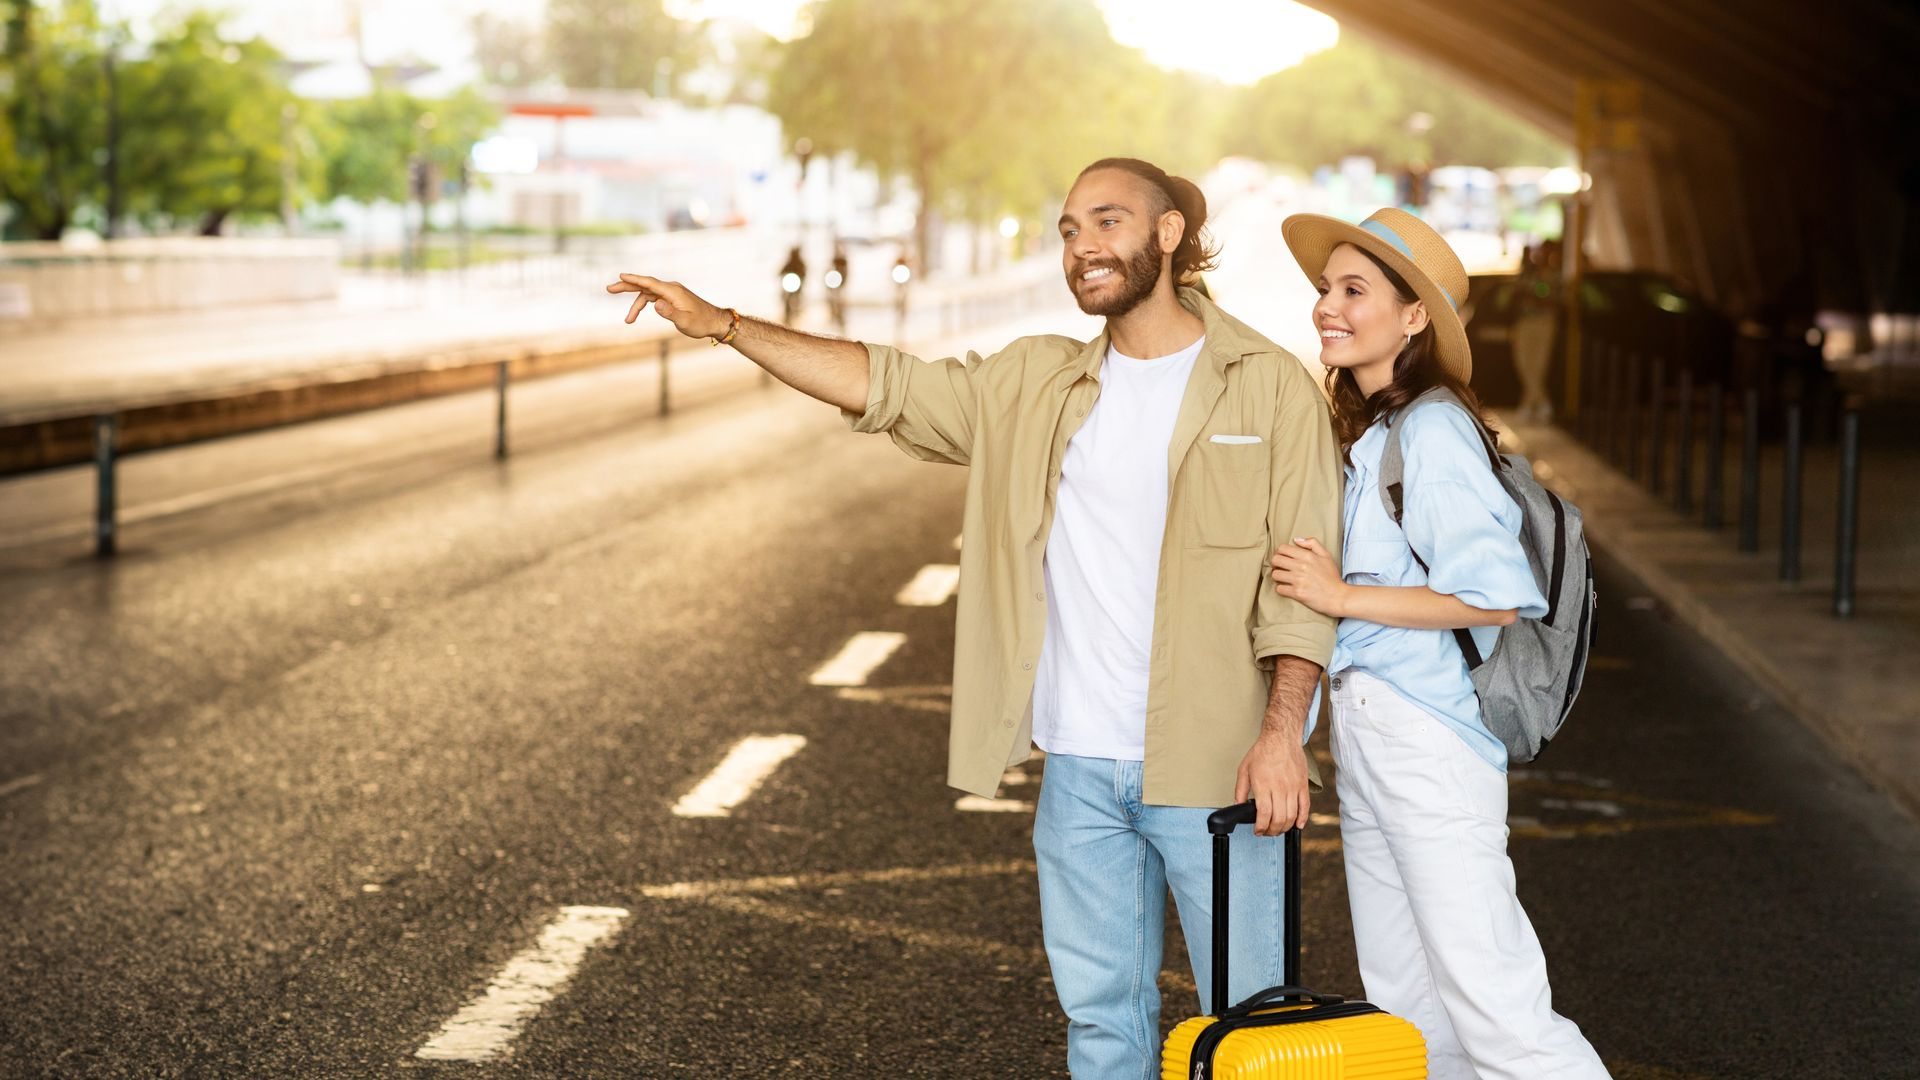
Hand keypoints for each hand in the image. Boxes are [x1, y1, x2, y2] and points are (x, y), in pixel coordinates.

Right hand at [605, 273, 729, 338]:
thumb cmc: (701, 323)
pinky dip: (644, 304)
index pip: (649, 283)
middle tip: (609, 288)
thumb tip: (656, 305)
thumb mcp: (685, 322)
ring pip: (648, 294)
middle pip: (645, 284)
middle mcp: (671, 288)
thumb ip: (670, 313)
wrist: (715, 322)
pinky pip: (653, 297)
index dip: (634, 279)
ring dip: (636, 305)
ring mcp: (671, 292)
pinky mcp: (672, 298)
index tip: (620, 276)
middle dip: (627, 286)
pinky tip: (637, 313)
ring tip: (628, 320)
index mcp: (673, 291)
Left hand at [1234, 731, 1310, 835]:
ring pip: (1292, 816)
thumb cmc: (1263, 751)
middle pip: (1279, 818)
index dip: (1261, 827)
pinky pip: (1305, 807)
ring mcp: (1293, 787)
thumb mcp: (1244, 769)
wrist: (1281, 737)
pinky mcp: (1303, 785)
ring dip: (1285, 827)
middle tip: (1267, 832)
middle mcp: (1280, 787)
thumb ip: (1240, 789)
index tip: (1258, 831)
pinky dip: (1302, 819)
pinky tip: (1297, 825)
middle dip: (1272, 831)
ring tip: (1278, 829)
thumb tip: (1237, 805)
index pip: (1264, 813)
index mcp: (1263, 784)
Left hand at [1271, 536, 1346, 617]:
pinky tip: (1286, 588)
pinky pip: (1279, 589)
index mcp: (1307, 556)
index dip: (1280, 553)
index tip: (1284, 558)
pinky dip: (1281, 589)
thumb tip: (1296, 540)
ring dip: (1277, 577)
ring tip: (1283, 579)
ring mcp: (1298, 580)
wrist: (1338, 597)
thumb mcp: (1326, 556)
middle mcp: (1301, 566)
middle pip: (1276, 560)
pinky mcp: (1297, 593)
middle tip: (1281, 568)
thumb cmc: (1332, 577)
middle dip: (1276, 564)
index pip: (1282, 548)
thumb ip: (1312, 543)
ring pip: (1275, 574)